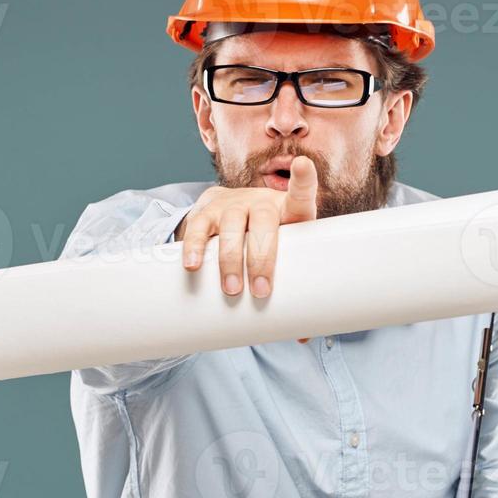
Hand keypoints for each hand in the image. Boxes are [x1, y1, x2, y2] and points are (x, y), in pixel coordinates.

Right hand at [177, 155, 316, 298]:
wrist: (234, 209)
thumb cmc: (269, 237)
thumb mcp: (287, 247)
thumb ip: (297, 279)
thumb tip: (304, 332)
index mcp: (287, 209)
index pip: (299, 192)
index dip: (302, 179)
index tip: (302, 165)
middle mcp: (260, 202)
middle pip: (264, 221)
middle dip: (262, 258)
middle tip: (260, 290)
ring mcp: (232, 205)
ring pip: (232, 226)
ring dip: (231, 259)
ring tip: (231, 288)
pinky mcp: (206, 212)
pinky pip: (200, 229)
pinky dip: (195, 247)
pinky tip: (193, 265)